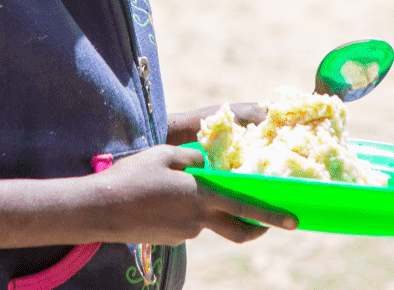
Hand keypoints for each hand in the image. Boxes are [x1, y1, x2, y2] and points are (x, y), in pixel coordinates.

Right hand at [87, 145, 295, 245]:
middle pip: (237, 230)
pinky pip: (186, 224)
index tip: (293, 220)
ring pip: (206, 220)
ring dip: (204, 209)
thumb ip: (191, 157)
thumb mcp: (163, 155)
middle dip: (256, 228)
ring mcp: (185, 232)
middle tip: (267, 226)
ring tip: (171, 189)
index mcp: (202, 195)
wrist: (100, 210)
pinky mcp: (171, 239)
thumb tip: (204, 162)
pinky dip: (183, 213)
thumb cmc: (132, 177)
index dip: (272, 215)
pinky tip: (159, 200)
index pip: (246, 207)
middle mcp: (199, 219)